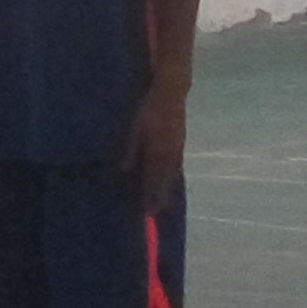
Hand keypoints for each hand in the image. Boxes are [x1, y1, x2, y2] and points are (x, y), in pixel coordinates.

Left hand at [120, 85, 187, 213]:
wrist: (172, 94)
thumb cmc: (149, 110)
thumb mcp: (136, 128)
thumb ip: (132, 150)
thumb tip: (126, 169)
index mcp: (157, 150)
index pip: (152, 179)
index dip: (149, 195)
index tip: (146, 210)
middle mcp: (169, 153)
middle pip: (163, 181)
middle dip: (159, 197)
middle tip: (154, 213)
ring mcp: (177, 148)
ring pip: (171, 175)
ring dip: (167, 190)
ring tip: (164, 203)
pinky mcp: (180, 143)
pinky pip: (176, 166)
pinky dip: (172, 177)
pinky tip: (170, 182)